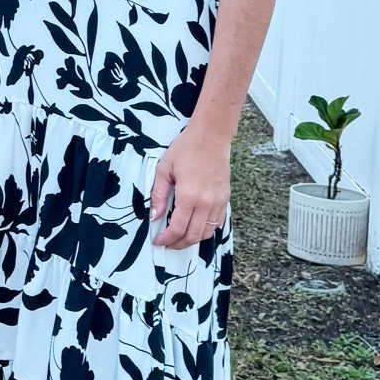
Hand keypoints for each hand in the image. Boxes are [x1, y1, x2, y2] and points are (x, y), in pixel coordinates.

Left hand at [150, 125, 232, 250]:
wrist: (211, 135)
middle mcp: (206, 202)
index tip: (159, 241)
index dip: (167, 239)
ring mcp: (218, 201)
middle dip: (178, 244)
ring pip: (207, 232)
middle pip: (193, 235)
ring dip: (192, 239)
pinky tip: (195, 226)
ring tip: (180, 237)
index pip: (178, 228)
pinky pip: (218, 222)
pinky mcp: (225, 198)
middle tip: (167, 243)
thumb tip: (154, 216)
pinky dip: (206, 229)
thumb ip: (159, 195)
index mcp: (189, 195)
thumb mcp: (165, 169)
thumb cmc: (186, 148)